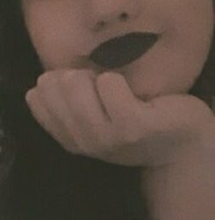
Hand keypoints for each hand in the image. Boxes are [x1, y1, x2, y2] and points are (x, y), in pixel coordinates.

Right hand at [25, 68, 214, 167]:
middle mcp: (86, 143)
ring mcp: (109, 137)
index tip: (72, 84)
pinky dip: (116, 80)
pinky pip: (110, 85)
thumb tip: (39, 85)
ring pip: (79, 88)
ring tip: (109, 84)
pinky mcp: (133, 126)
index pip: (39, 104)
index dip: (50, 84)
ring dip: (92, 76)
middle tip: (94, 81)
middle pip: (57, 92)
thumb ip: (68, 106)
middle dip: (70, 75)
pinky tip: (129, 91)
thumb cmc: (137, 122)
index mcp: (72, 140)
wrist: (179, 144)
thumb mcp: (96, 118)